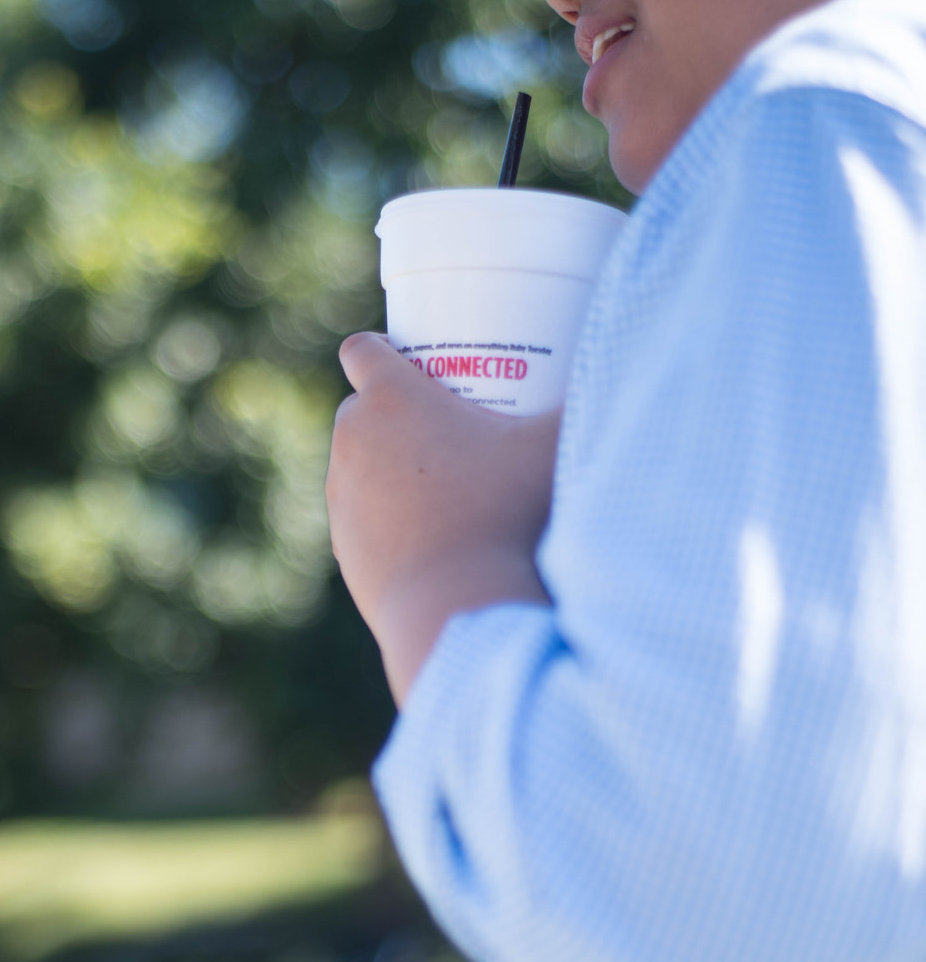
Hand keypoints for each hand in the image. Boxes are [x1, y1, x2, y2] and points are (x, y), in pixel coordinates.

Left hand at [326, 333, 558, 704]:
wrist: (456, 611)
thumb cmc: (505, 518)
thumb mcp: (553, 448)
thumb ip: (582, 403)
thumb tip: (619, 366)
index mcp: (389, 400)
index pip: (362, 350)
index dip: (383, 349)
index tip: (414, 361)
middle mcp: (352, 443)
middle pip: (359, 408)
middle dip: (391, 411)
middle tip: (444, 424)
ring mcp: (341, 499)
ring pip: (357, 466)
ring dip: (385, 466)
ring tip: (438, 482)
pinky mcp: (342, 549)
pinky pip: (361, 519)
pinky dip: (385, 519)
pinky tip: (426, 532)